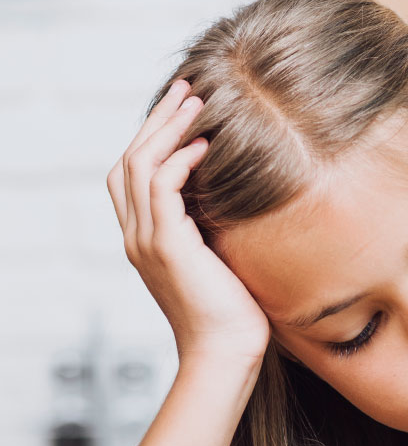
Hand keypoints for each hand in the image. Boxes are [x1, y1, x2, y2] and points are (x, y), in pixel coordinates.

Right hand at [106, 78, 270, 368]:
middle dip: (157, 120)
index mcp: (147, 241)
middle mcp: (138, 237)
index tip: (184, 113)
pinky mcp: (167, 246)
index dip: (154, 139)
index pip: (133, 176)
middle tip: (186, 90)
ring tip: (196, 102)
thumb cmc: (234, 319)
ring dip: (168, 128)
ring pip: (140, 164)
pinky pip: (161, 186)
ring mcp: (148, 241)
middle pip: (130, 160)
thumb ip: (215, 233)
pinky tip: (206, 145)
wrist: (227, 355)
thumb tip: (240, 203)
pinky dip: (181, 160)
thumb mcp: (223, 265)